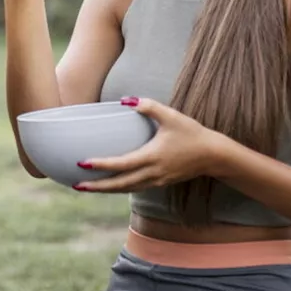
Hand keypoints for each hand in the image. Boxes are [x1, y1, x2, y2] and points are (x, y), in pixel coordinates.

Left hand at [74, 97, 225, 191]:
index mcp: (152, 157)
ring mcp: (156, 181)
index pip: (121, 164)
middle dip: (97, 187)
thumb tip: (127, 100)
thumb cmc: (192, 134)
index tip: (82, 162)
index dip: (101, 165)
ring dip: (106, 190)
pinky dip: (120, 188)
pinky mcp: (160, 182)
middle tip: (76, 186)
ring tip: (87, 188)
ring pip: (126, 189)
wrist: (213, 156)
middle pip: (119, 184)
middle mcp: (152, 173)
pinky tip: (109, 185)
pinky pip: (135, 188)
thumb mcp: (171, 116)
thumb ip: (149, 106)